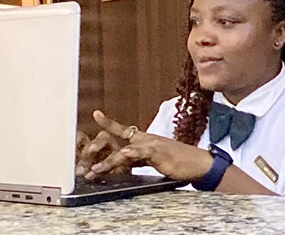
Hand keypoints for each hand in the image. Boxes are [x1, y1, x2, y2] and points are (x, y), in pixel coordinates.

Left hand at [81, 110, 215, 181]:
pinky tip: (123, 155)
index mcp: (144, 139)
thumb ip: (136, 160)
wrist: (199, 164)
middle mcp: (146, 139)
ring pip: (125, 150)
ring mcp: (152, 145)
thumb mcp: (153, 160)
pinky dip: (132, 153)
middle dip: (101, 145)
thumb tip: (120, 164)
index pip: (123, 130)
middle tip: (86, 154)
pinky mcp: (159, 153)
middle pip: (119, 137)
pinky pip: (142, 152)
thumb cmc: (178, 162)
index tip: (96, 114)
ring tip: (95, 170)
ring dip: (108, 161)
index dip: (109, 123)